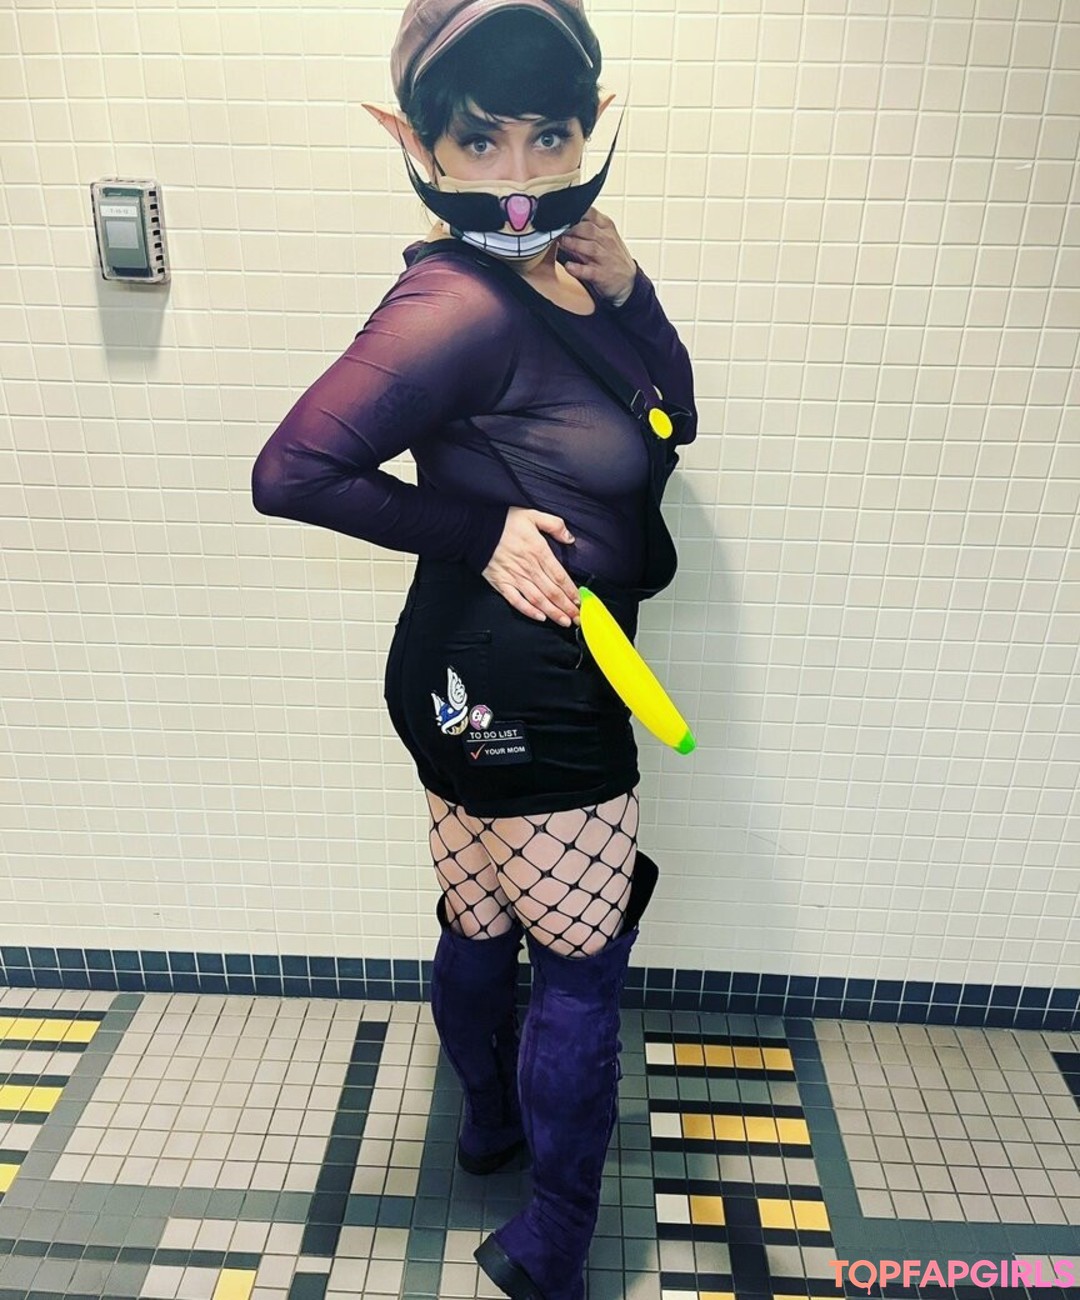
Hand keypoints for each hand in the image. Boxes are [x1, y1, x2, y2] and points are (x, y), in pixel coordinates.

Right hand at [482, 507, 580, 625]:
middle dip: (567, 607)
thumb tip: (570, 539)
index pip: (560, 576)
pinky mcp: (501, 583)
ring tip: (564, 621)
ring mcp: (514, 577)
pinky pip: (516, 601)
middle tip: (577, 618)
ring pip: (538, 599)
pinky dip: (528, 611)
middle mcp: (528, 567)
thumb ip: (554, 525)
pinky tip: (539, 617)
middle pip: (552, 591)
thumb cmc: (503, 521)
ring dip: (552, 612)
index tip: (579, 601)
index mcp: (538, 551)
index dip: (571, 591)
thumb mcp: (533, 515)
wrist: (474, 528)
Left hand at [558, 207, 636, 306]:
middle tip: (556, 230)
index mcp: (607, 227)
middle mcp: (607, 241)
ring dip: (573, 244)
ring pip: (589, 248)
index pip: (590, 213)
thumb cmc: (611, 256)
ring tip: (561, 242)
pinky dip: (577, 269)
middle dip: (571, 228)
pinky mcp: (602, 275)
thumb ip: (588, 224)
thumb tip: (563, 217)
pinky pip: (588, 271)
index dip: (574, 212)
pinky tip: (568, 266)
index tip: (560, 214)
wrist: (628, 281)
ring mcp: (605, 258)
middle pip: (588, 229)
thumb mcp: (605, 235)